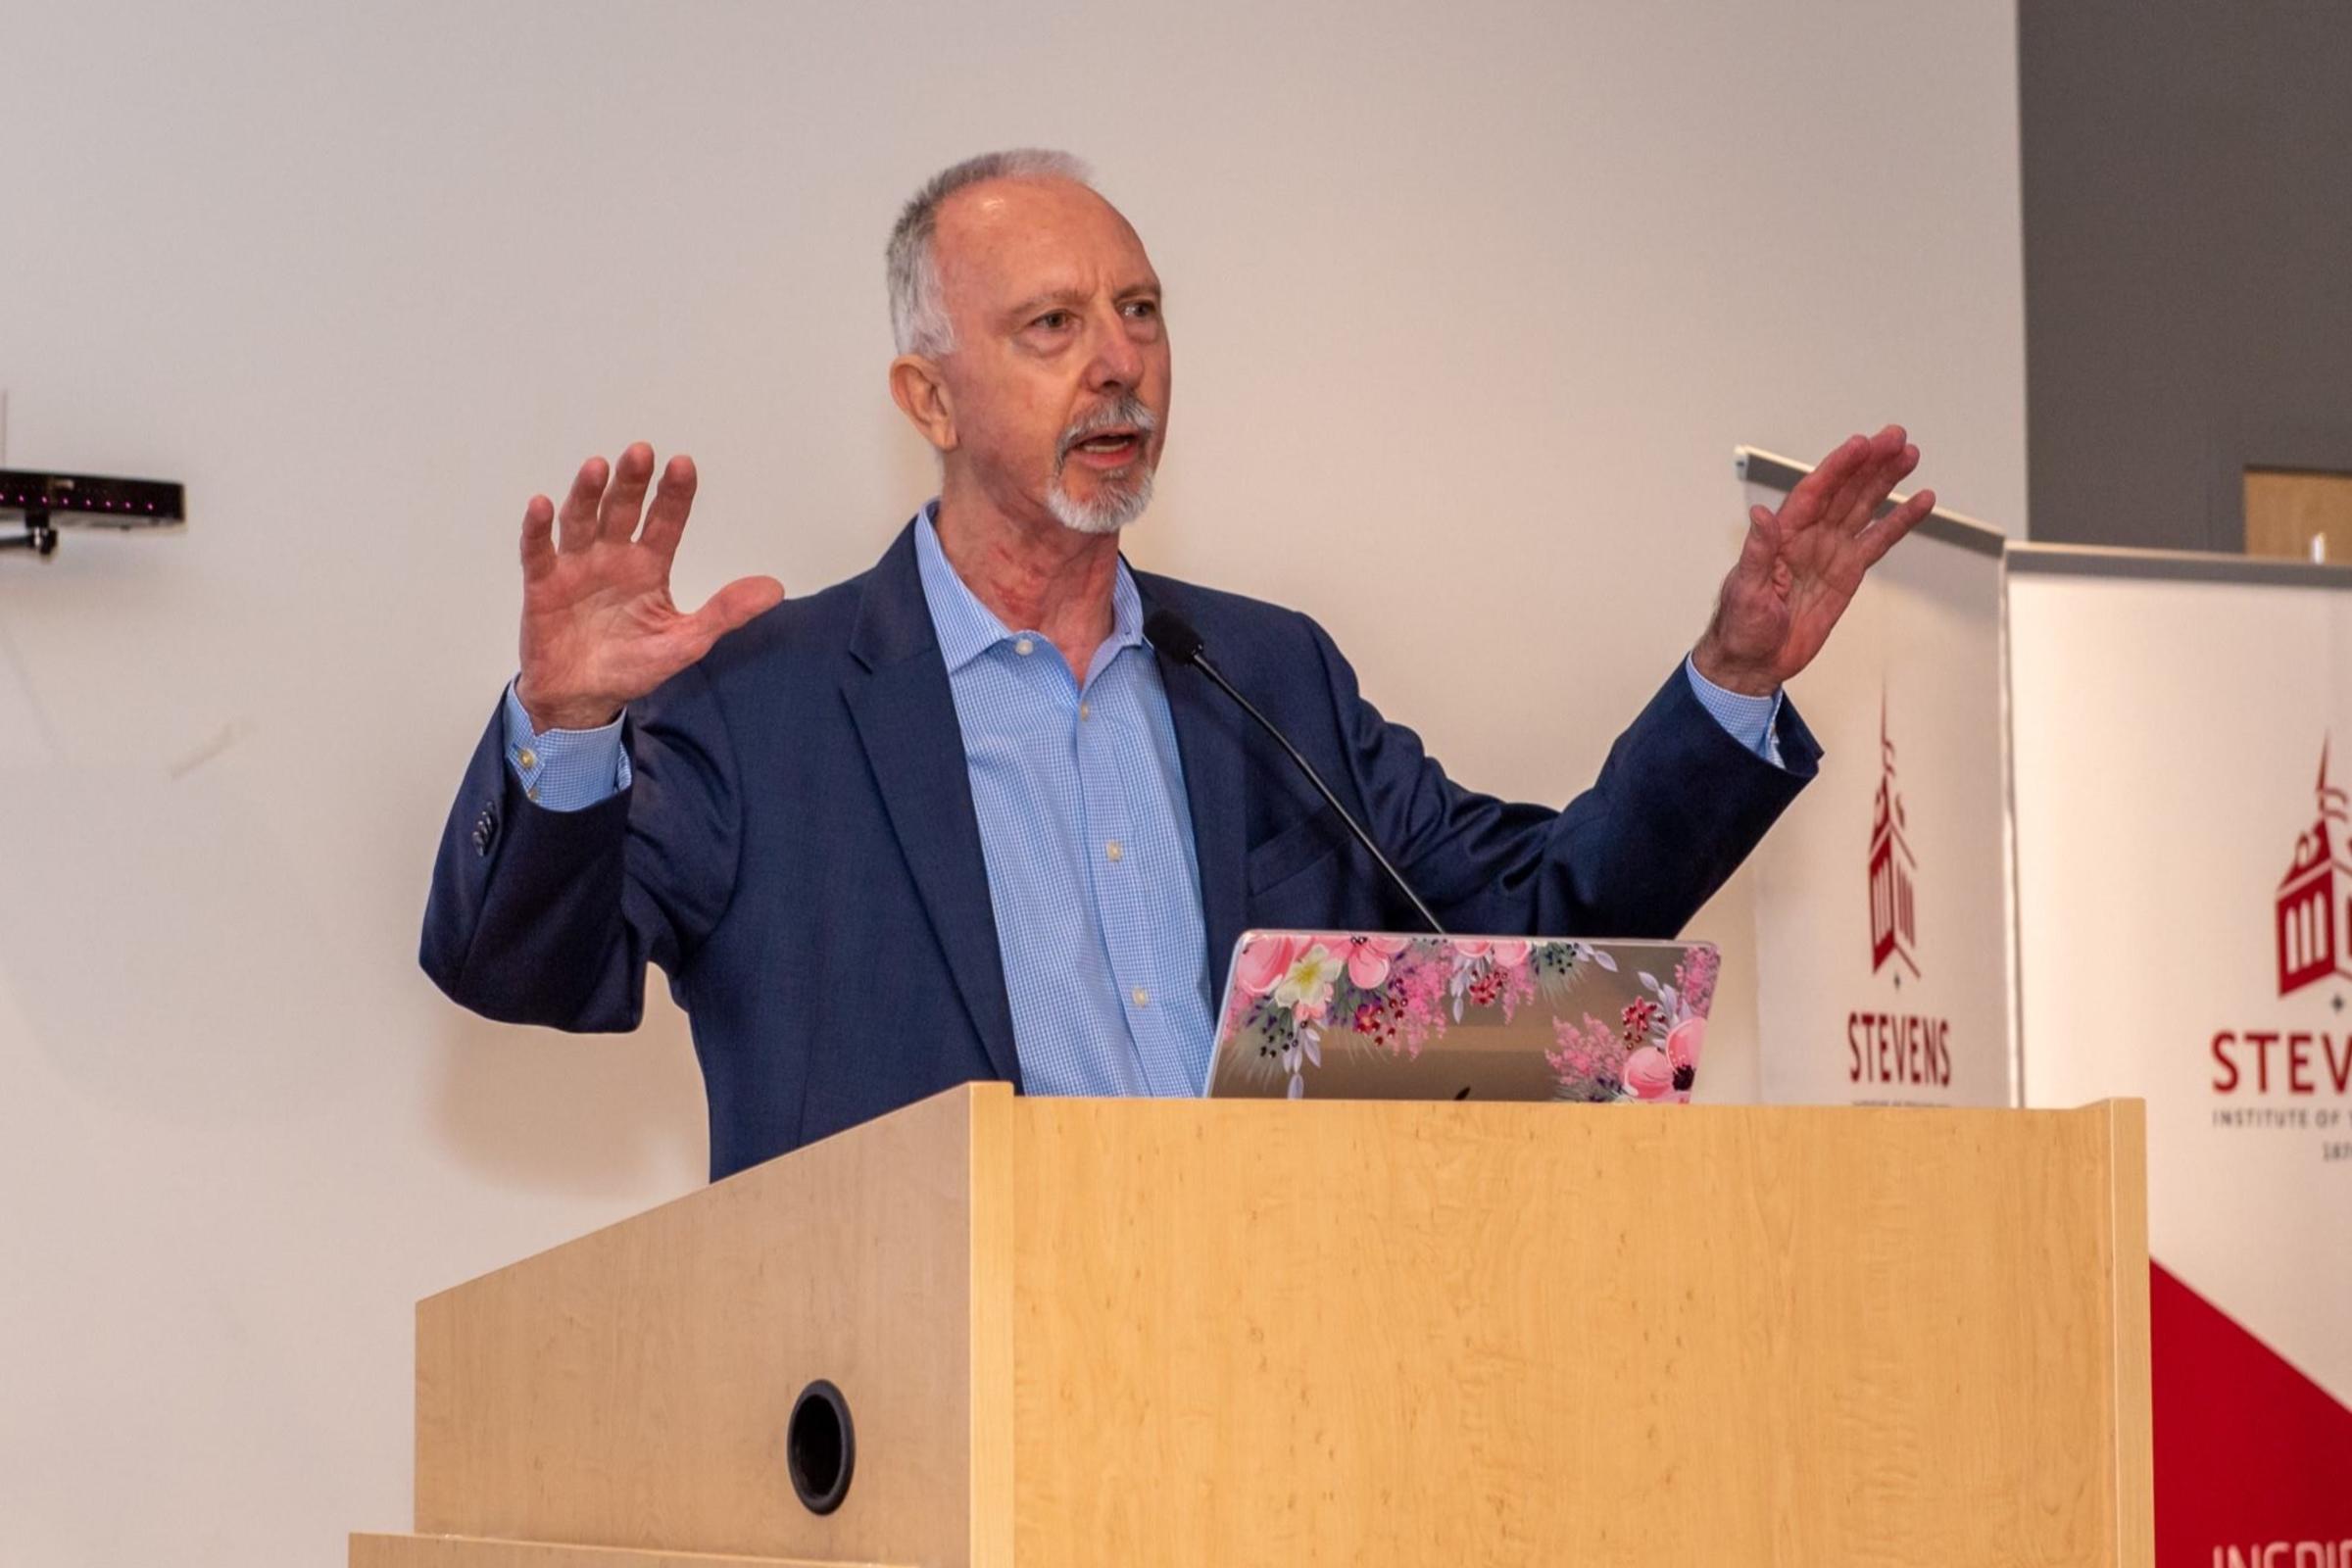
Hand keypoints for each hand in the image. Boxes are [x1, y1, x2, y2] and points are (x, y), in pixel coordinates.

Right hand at [514, 443, 786, 731]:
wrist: (583, 699)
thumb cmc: (632, 666)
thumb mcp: (686, 641)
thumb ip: (725, 612)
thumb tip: (775, 589)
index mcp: (648, 566)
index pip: (665, 522)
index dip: (673, 495)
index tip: (683, 465)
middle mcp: (612, 557)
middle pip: (622, 510)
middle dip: (631, 482)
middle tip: (641, 453)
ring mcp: (576, 567)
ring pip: (581, 521)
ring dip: (588, 494)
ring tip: (598, 467)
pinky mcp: (543, 586)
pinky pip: (538, 552)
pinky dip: (538, 529)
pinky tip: (542, 504)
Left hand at [1691, 424, 1934, 695]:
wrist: (1753, 661)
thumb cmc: (1740, 626)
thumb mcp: (1746, 590)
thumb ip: (1758, 552)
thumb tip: (1760, 515)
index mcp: (1782, 535)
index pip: (1814, 491)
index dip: (1838, 466)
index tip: (1862, 444)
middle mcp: (1809, 536)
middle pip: (1844, 490)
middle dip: (1870, 463)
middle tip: (1896, 437)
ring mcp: (1830, 551)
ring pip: (1863, 507)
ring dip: (1886, 481)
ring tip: (1910, 456)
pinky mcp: (1848, 572)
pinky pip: (1878, 541)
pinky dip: (1899, 521)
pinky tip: (1919, 502)